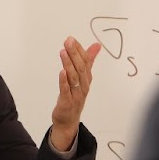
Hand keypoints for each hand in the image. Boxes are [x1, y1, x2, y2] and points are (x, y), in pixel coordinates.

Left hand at [50, 37, 101, 151]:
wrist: (68, 120)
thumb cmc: (75, 96)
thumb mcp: (82, 77)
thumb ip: (88, 60)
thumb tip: (97, 45)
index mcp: (87, 79)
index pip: (85, 61)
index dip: (79, 50)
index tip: (72, 39)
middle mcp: (83, 85)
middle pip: (81, 68)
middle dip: (74, 54)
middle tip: (68, 42)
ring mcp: (76, 94)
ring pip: (74, 78)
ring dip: (69, 64)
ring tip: (63, 52)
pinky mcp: (67, 102)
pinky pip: (66, 90)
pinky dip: (64, 81)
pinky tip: (61, 72)